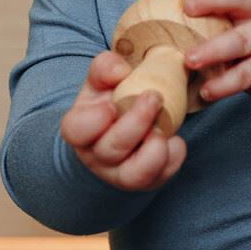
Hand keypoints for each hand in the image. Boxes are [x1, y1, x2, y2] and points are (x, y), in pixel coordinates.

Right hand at [59, 49, 186, 190]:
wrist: (123, 128)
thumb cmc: (110, 102)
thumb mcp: (101, 81)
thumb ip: (105, 68)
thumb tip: (120, 72)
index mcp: (80, 130)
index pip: (77, 131)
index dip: (95, 119)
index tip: (113, 103)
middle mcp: (97, 157)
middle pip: (112, 149)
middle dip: (136, 122)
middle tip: (154, 97)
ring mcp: (121, 174)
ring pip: (136, 174)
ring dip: (155, 148)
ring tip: (163, 126)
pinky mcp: (148, 181)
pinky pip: (163, 174)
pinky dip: (174, 154)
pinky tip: (174, 139)